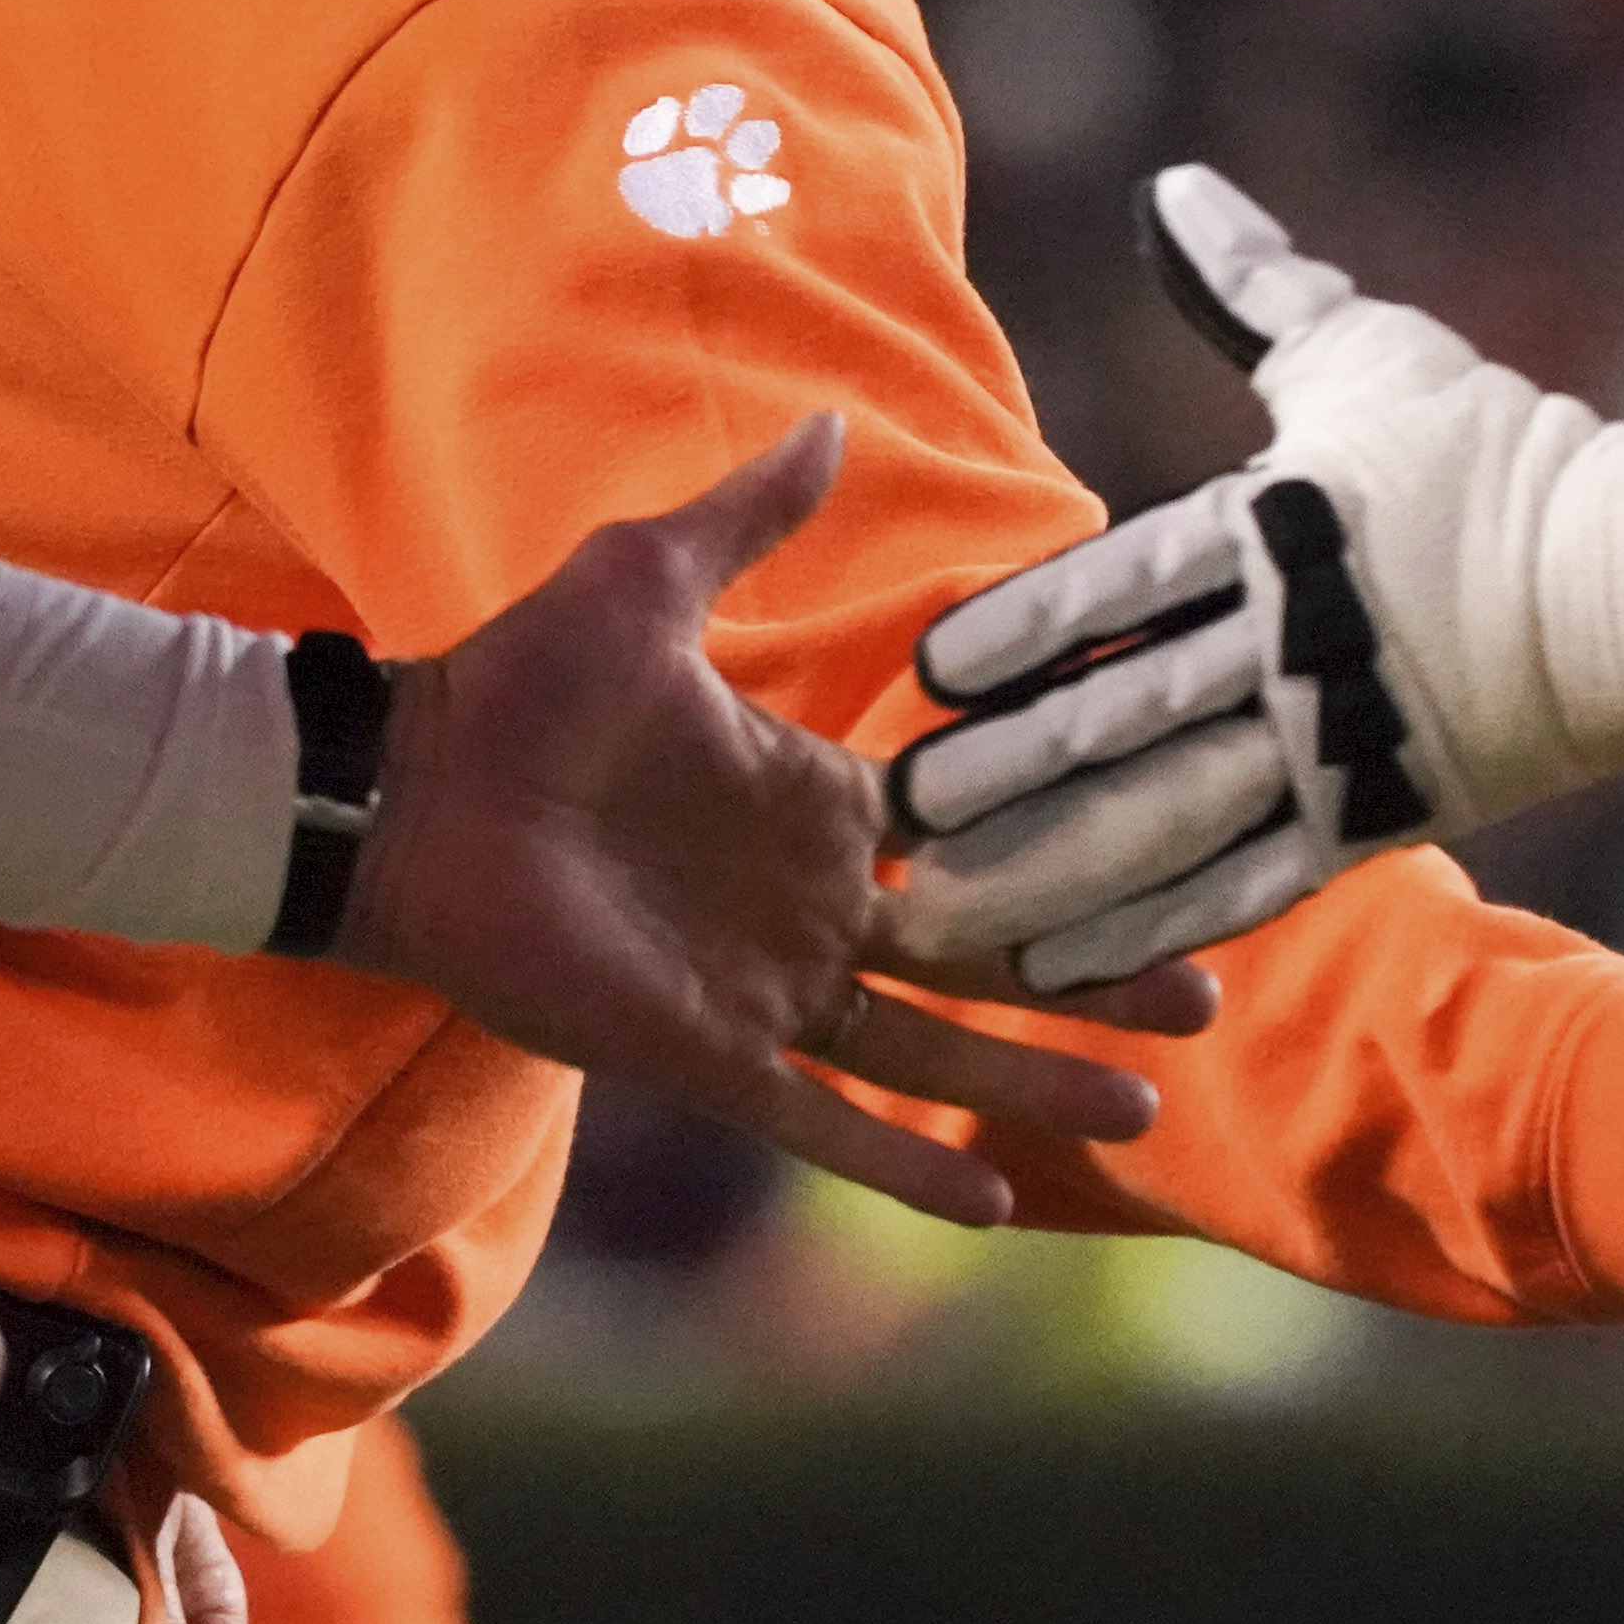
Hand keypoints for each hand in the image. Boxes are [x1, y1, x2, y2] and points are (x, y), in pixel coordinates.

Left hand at [344, 414, 1216, 1228]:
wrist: (413, 788)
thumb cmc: (523, 678)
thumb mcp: (651, 576)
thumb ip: (750, 517)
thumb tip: (829, 420)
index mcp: (811, 799)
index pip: (968, 829)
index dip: (1062, 842)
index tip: (1167, 843)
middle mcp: (810, 905)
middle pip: (988, 952)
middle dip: (1096, 974)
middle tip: (1211, 991)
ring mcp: (766, 986)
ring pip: (934, 1048)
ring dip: (1036, 1077)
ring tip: (1146, 1104)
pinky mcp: (708, 1054)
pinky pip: (825, 1121)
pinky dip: (903, 1164)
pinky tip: (994, 1202)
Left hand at [884, 167, 1623, 992]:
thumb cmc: (1493, 448)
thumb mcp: (1362, 348)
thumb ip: (1249, 286)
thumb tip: (1169, 187)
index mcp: (1276, 529)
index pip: (1122, 586)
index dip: (1021, 631)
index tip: (928, 674)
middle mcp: (1292, 646)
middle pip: (1126, 716)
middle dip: (1004, 769)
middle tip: (895, 808)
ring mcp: (1331, 743)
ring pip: (1168, 821)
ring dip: (1051, 869)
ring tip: (945, 905)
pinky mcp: (1369, 820)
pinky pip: (1240, 886)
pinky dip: (1147, 929)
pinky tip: (1059, 965)